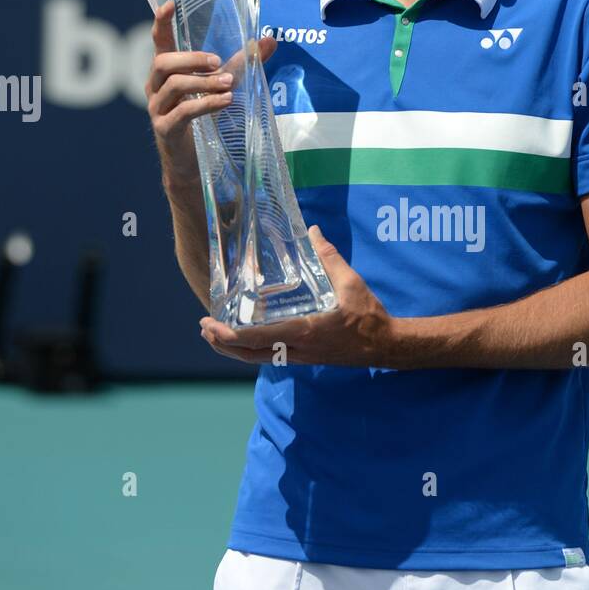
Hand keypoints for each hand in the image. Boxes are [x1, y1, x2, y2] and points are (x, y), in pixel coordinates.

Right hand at [146, 0, 276, 183]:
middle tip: (218, 62)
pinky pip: (183, 113)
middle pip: (163, 63)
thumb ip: (242, 63)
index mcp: (166, 72)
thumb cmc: (204, 117)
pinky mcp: (165, 129)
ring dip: (203, 83)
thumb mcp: (222, 86)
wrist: (191, 163)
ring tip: (228, 84)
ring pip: (174, 86)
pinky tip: (225, 101)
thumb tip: (270, 40)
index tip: (169, 3)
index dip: (161, 23)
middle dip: (191, 59)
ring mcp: (157, 109)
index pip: (159, 42)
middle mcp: (156, 87)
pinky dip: (206, 105)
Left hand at [199, 226, 397, 367]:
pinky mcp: (305, 357)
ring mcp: (300, 356)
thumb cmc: (368, 316)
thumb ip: (328, 257)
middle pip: (248, 355)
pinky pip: (271, 356)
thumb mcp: (350, 283)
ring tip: (216, 334)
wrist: (385, 345)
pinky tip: (247, 336)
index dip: (228, 335)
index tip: (209, 325)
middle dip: (222, 344)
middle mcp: (296, 349)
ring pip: (257, 358)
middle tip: (204, 327)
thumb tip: (312, 231)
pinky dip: (252, 349)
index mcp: (302, 332)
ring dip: (234, 349)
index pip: (256, 339)